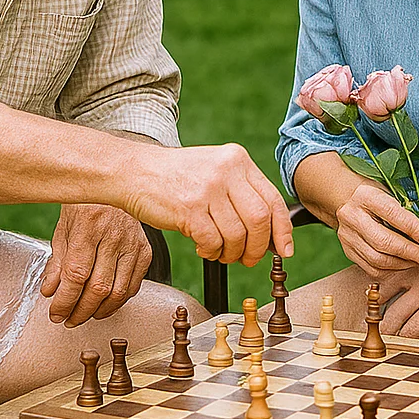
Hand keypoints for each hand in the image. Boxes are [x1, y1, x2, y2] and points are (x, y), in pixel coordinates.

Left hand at [41, 204, 152, 326]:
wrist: (116, 183)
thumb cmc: (86, 205)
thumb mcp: (64, 227)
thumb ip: (57, 261)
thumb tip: (50, 292)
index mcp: (89, 225)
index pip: (76, 274)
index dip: (65, 300)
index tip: (55, 313)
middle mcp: (114, 234)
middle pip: (98, 287)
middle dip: (80, 311)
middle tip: (67, 319)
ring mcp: (133, 243)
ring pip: (118, 291)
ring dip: (99, 311)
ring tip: (84, 315)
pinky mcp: (145, 250)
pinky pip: (133, 285)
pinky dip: (118, 301)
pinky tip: (104, 304)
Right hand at [124, 143, 293, 266]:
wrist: (134, 171)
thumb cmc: (174, 176)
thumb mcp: (214, 170)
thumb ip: (241, 192)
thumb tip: (269, 232)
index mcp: (237, 159)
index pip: (272, 199)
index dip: (282, 230)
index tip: (283, 249)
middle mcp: (226, 171)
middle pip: (259, 220)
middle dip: (257, 248)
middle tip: (247, 258)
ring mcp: (208, 189)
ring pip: (237, 235)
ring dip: (231, 253)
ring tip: (219, 252)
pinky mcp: (189, 208)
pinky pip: (212, 242)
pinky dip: (211, 252)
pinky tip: (203, 248)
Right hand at [335, 184, 418, 276]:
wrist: (350, 201)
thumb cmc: (378, 198)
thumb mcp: (396, 196)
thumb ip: (415, 214)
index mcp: (366, 196)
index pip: (392, 214)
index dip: (413, 229)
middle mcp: (352, 215)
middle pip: (383, 241)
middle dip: (409, 252)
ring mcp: (347, 235)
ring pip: (377, 259)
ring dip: (402, 263)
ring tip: (416, 261)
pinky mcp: (347, 250)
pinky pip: (371, 268)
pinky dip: (390, 270)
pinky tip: (402, 263)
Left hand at [378, 255, 418, 338]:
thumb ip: (400, 280)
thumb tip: (374, 295)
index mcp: (412, 272)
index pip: (383, 289)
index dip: (373, 303)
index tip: (369, 312)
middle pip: (393, 313)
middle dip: (384, 328)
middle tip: (377, 336)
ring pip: (408, 329)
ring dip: (399, 339)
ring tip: (392, 345)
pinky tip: (414, 344)